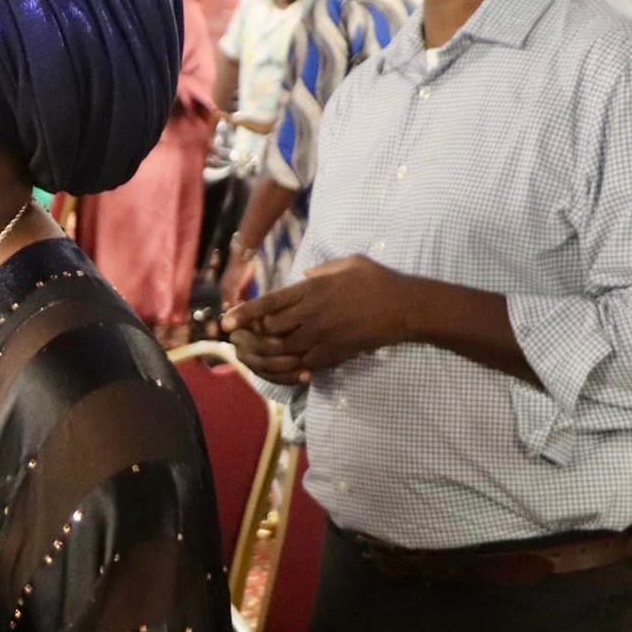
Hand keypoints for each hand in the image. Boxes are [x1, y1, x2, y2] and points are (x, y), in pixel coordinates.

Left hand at [222, 255, 415, 383]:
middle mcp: (311, 315)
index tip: (226, 321)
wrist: (404, 307)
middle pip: (269, 331)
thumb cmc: (376, 279)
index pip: (268, 303)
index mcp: (312, 290)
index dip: (244, 313)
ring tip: (250, 354)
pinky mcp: (333, 354)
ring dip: (263, 354)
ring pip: (282, 351)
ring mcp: (322, 337)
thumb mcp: (346, 263)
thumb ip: (320, 271)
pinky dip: (287, 367)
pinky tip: (278, 366)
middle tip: (238, 338)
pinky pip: (302, 365)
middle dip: (250, 335)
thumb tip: (302, 278)